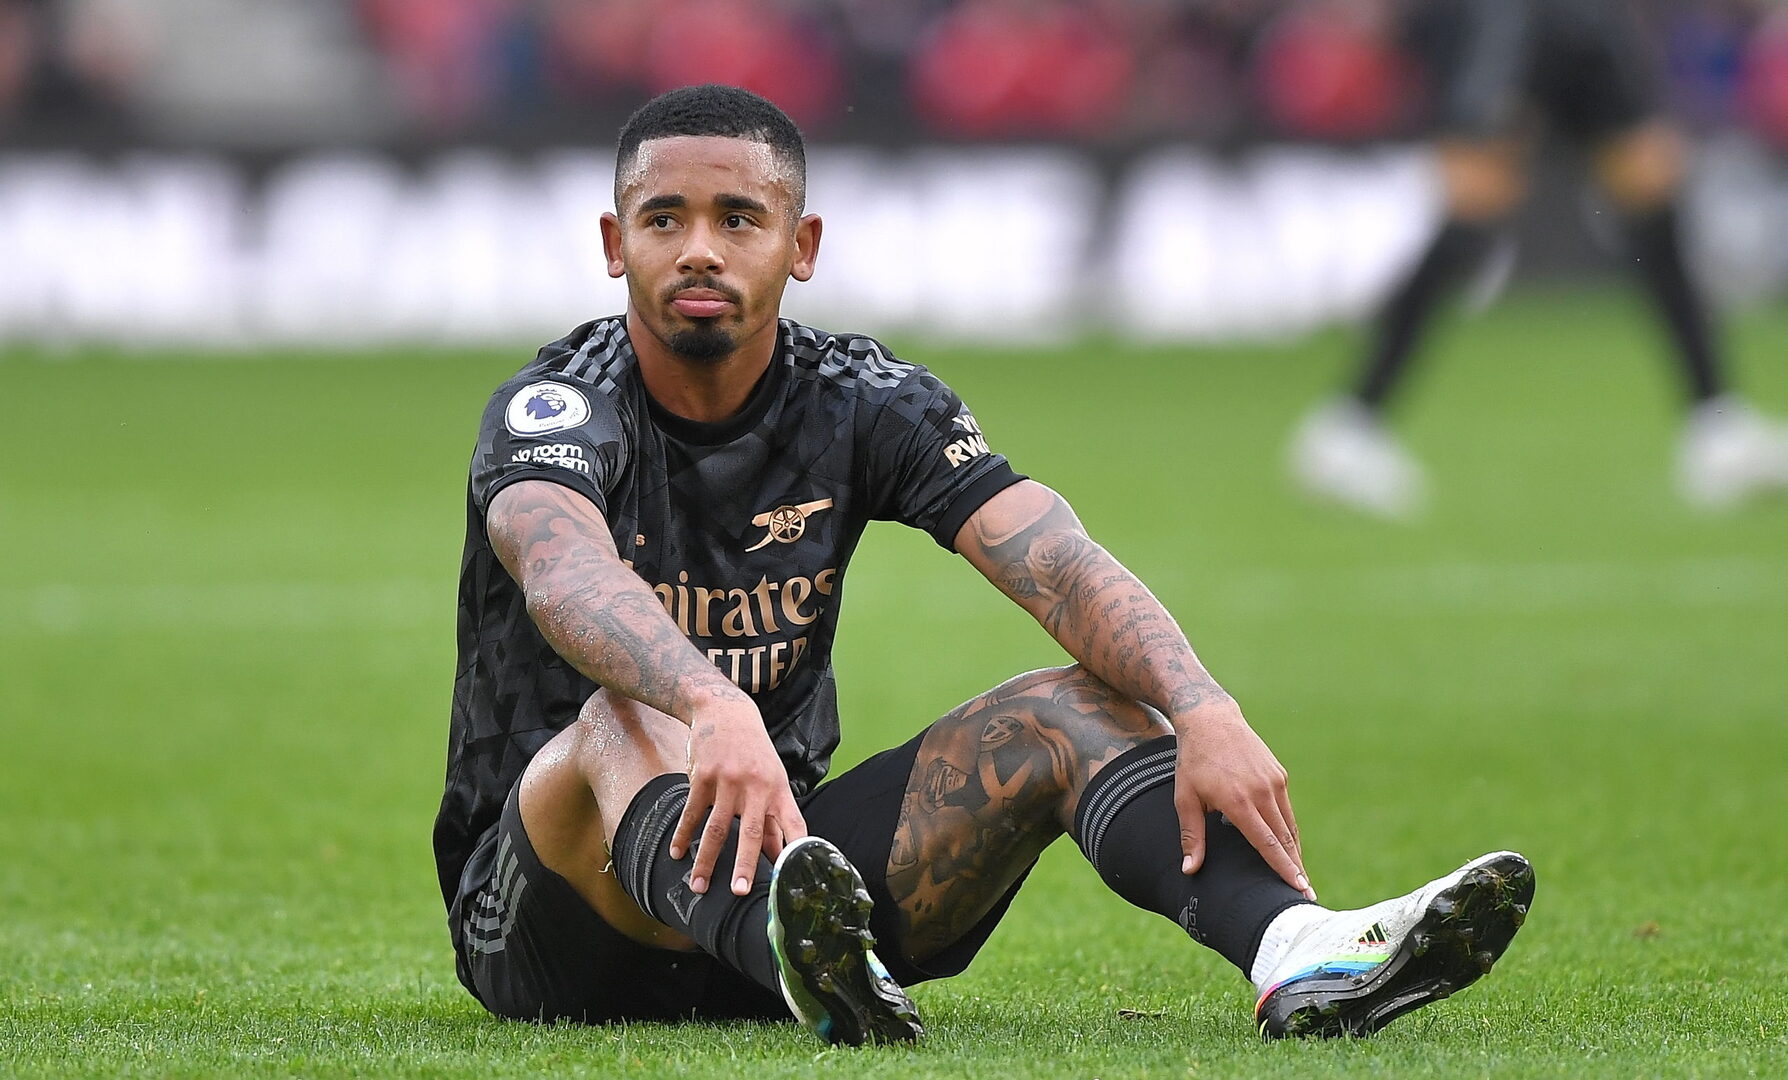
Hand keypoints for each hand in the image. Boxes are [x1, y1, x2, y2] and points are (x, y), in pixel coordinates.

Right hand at [668, 698, 808, 895]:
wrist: (725, 711)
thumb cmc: (754, 753)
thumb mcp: (772, 779)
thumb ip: (774, 817)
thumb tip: (778, 856)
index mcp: (779, 790)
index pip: (794, 824)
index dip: (795, 849)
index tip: (793, 877)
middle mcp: (756, 786)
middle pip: (751, 831)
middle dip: (745, 864)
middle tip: (740, 892)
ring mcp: (728, 780)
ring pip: (716, 828)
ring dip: (706, 860)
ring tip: (698, 886)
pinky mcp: (703, 776)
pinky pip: (692, 812)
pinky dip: (683, 834)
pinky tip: (676, 852)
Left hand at [1172, 700, 1314, 900]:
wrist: (1211, 720)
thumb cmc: (1193, 761)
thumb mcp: (1185, 798)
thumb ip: (1191, 836)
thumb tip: (1189, 871)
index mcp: (1238, 801)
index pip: (1267, 842)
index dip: (1283, 868)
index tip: (1298, 888)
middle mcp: (1262, 791)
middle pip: (1285, 838)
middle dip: (1296, 868)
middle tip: (1306, 896)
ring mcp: (1274, 781)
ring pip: (1290, 825)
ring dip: (1295, 852)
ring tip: (1300, 878)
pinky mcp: (1279, 775)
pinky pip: (1286, 809)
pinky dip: (1289, 830)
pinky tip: (1288, 848)